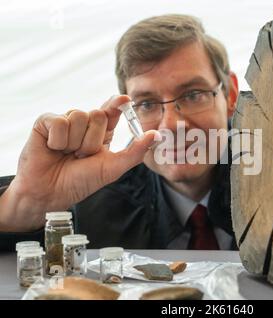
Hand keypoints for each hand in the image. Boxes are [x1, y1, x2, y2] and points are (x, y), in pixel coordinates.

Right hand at [0, 95, 157, 231]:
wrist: (51, 193)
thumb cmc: (81, 181)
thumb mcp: (113, 168)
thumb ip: (135, 151)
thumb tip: (156, 134)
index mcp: (101, 133)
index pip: (111, 111)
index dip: (117, 103)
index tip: (125, 99)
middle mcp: (84, 124)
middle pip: (97, 114)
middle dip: (92, 141)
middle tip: (82, 156)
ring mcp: (65, 122)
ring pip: (78, 116)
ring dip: (74, 142)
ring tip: (67, 154)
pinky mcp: (45, 122)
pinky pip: (59, 121)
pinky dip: (58, 140)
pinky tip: (53, 149)